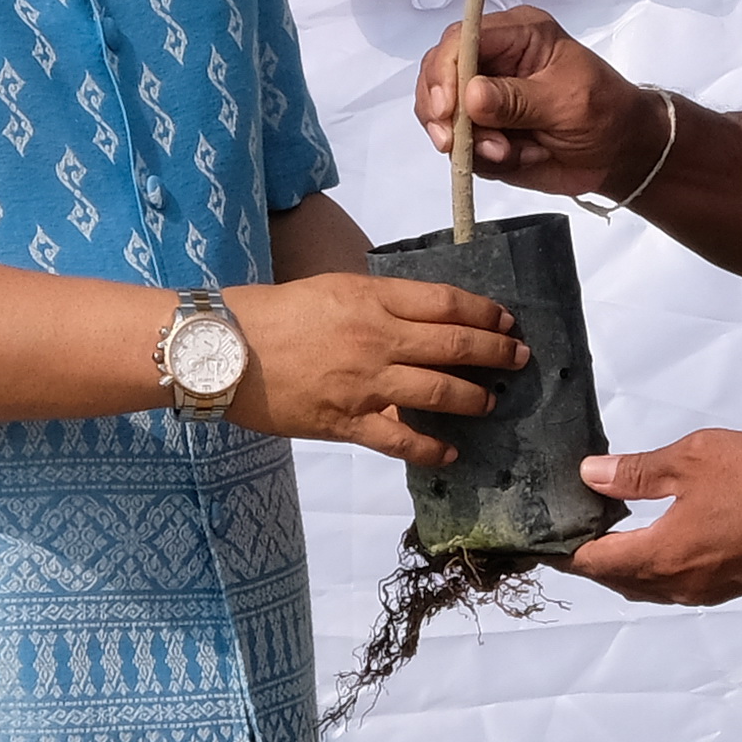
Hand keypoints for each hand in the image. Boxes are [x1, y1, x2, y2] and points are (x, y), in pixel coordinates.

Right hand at [229, 273, 522, 466]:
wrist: (221, 350)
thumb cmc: (272, 312)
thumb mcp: (331, 288)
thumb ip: (376, 302)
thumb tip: (419, 315)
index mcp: (370, 298)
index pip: (444, 302)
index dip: (483, 312)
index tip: (506, 320)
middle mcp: (375, 338)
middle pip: (453, 344)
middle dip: (494, 352)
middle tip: (520, 357)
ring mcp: (363, 384)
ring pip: (437, 392)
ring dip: (474, 398)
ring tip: (492, 401)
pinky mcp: (345, 422)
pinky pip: (400, 440)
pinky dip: (431, 449)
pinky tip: (451, 453)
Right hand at [412, 4, 656, 197]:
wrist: (620, 154)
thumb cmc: (606, 113)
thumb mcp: (567, 102)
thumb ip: (517, 100)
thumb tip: (469, 96)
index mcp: (517, 34)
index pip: (461, 39)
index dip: (444, 71)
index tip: (446, 109)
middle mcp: (493, 59)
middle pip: (437, 73)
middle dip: (443, 112)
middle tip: (458, 144)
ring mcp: (482, 96)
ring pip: (440, 114)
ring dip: (467, 141)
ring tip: (508, 154)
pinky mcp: (482, 130)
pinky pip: (459, 145)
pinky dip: (481, 159)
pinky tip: (516, 158)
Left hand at [565, 427, 741, 605]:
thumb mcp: (693, 459)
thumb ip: (637, 472)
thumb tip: (589, 477)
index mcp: (662, 556)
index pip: (594, 561)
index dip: (563, 547)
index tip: (539, 533)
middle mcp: (679, 585)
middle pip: (617, 579)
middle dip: (590, 556)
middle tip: (568, 526)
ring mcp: (707, 591)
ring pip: (647, 586)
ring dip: (622, 564)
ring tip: (607, 529)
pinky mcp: (730, 586)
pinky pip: (675, 585)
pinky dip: (652, 566)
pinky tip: (656, 538)